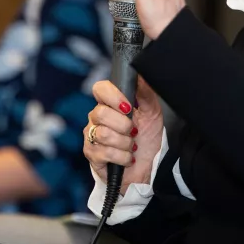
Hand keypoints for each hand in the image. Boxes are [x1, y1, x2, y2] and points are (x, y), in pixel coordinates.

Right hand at [84, 78, 163, 194]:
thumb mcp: (152, 113)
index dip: (113, 96)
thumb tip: (141, 75)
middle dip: (124, 125)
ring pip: (104, 134)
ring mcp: (91, 136)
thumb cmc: (147, 138)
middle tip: (133, 132)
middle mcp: (96, 118)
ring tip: (131, 146)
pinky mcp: (92, 155)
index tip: (129, 107)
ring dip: (125, 143)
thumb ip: (146, 93)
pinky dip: (122, 157)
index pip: (99, 89)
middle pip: (101, 113)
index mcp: (109, 104)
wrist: (148, 168)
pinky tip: (127, 158)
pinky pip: (105, 152)